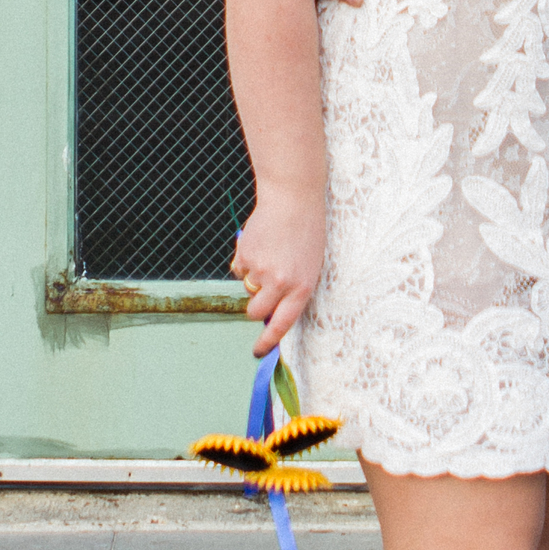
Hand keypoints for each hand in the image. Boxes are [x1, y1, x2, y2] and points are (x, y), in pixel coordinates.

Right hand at [233, 187, 324, 356]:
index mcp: (301, 288)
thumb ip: (293, 290)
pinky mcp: (244, 255)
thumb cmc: (306, 232)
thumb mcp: (309, 266)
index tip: (257, 351)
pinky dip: (245, 260)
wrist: (292, 198)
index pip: (282, 325)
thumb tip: (271, 312)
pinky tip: (260, 243)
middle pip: (255, 312)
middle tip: (262, 291)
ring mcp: (260, 270)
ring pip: (247, 289)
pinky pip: (238, 269)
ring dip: (253, 279)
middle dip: (255, 307)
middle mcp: (280, 283)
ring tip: (269, 254)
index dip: (267, 342)